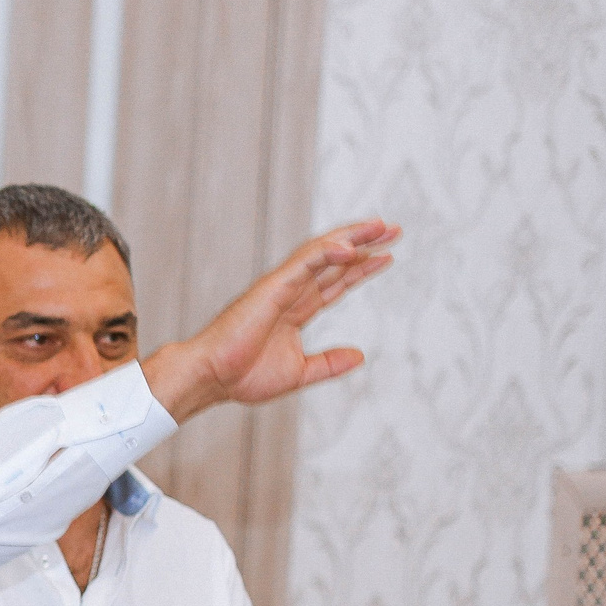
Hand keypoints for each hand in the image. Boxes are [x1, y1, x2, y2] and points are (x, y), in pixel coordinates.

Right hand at [139, 219, 398, 420]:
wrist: (212, 378)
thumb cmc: (242, 377)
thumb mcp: (300, 373)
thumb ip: (328, 363)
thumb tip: (360, 357)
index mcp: (295, 311)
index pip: (335, 283)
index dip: (361, 269)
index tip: (386, 256)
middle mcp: (290, 293)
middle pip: (334, 262)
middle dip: (365, 244)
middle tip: (394, 230)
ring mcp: (281, 287)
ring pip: (322, 253)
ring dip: (352, 238)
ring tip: (381, 227)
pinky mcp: (271, 287)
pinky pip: (303, 263)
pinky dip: (327, 251)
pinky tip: (350, 247)